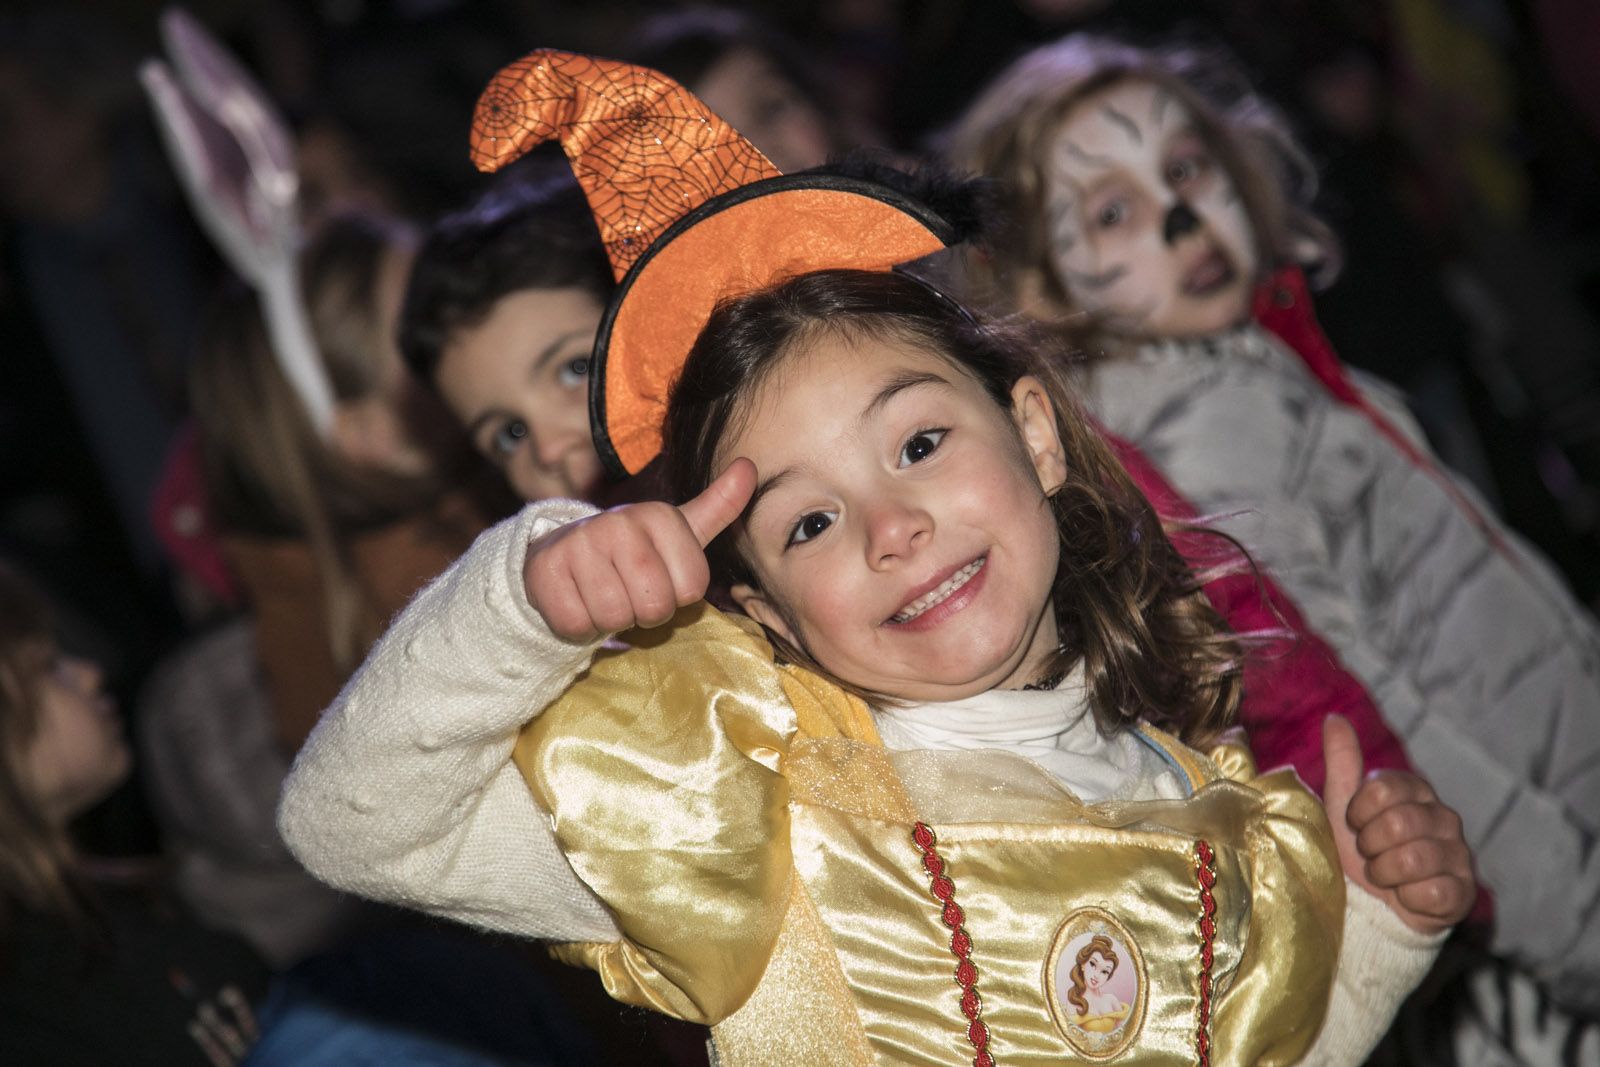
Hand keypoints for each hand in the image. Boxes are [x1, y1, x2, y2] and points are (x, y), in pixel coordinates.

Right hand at [523, 459, 756, 640]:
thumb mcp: (679, 530)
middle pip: (655, 605)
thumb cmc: (633, 550)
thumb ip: (718, 506)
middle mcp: (619, 522)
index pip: (691, 589)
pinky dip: (579, 625)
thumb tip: (750, 467)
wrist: (562, 551)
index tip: (658, 577)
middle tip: (629, 591)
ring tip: (603, 593)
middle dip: (644, 612)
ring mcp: (579, 543)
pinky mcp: (546, 570)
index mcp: (660, 515)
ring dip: (610, 620)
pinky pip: (577, 624)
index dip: (675, 597)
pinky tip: (577, 599)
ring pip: (615, 617)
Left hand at [1321, 715, 1475, 934]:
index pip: (1381, 788)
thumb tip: (1333, 717)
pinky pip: (1432, 892)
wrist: (1372, 904)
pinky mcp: (1464, 890)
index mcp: (1415, 791)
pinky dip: (1407, 898)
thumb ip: (1342, 760)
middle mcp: (1443, 817)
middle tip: (1368, 855)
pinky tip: (1405, 896)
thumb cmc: (1357, 850)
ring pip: (1412, 859)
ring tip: (1384, 876)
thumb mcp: (1342, 804)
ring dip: (1384, 874)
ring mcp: (1458, 854)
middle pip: (1397, 823)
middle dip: (1369, 845)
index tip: (1355, 825)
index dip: (1357, 812)